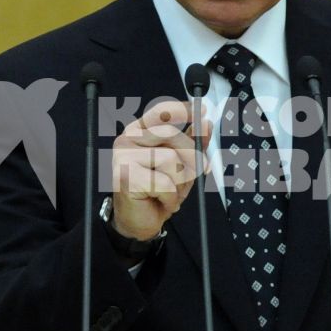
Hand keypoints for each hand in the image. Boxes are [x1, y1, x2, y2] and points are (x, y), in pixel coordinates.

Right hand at [107, 100, 206, 239]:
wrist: (138, 221)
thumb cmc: (157, 191)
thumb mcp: (182, 165)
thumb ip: (193, 144)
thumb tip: (207, 125)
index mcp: (139, 132)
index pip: (160, 112)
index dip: (182, 109)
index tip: (202, 110)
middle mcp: (127, 140)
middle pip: (171, 134)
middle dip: (192, 155)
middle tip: (199, 171)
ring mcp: (123, 157)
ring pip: (170, 159)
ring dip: (179, 181)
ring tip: (169, 191)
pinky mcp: (125, 176)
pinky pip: (164, 183)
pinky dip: (170, 197)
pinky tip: (161, 200)